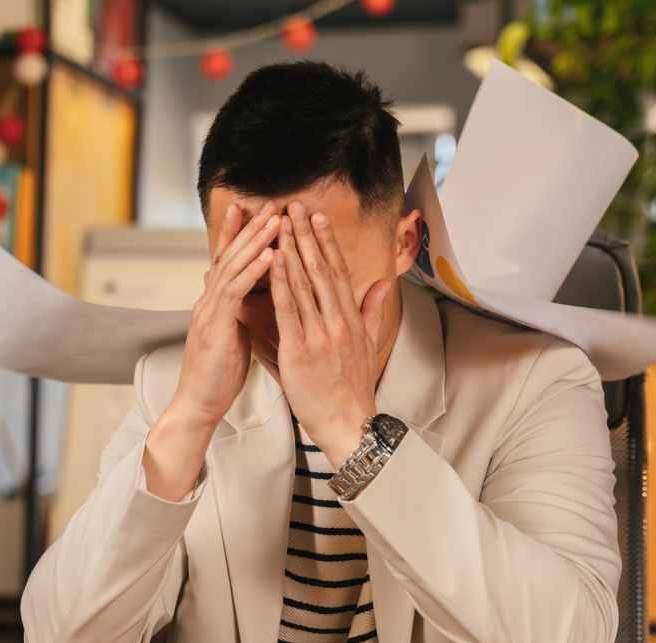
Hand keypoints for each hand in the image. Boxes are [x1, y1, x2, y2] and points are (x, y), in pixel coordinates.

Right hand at [141, 202, 276, 501]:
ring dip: (255, 240)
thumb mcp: (231, 336)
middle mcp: (209, 301)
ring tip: (276, 218)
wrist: (197, 404)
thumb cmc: (218, 375)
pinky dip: (253, 271)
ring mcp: (210, 311)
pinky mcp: (216, 326)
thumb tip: (249, 300)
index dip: (239, 233)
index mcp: (215, 303)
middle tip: (268, 201)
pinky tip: (270, 255)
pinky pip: (236, 292)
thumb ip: (237, 313)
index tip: (255, 209)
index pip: (228, 260)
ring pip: (233, 266)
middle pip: (230, 254)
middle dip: (249, 226)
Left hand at [269, 202, 391, 468]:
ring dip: (292, 250)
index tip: (318, 218)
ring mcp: (320, 335)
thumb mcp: (369, 346)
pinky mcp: (301, 351)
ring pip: (305, 284)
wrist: (348, 423)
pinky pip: (289, 311)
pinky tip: (274, 261)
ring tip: (282, 223)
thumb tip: (382, 285)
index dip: (327, 242)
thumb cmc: (354, 389)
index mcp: (352, 320)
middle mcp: (338, 322)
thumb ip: (373, 312)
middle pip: (322, 270)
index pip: (338, 272)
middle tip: (296, 206)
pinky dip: (281, 283)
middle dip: (308, 235)